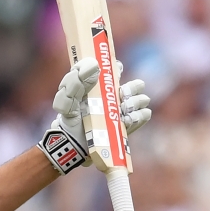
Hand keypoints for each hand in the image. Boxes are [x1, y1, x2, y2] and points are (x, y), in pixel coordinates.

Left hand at [39, 58, 152, 173]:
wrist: (74, 146)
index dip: (117, 69)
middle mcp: (115, 97)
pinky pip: (144, 115)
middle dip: (132, 87)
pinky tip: (126, 119)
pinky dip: (138, 116)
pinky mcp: (130, 125)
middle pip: (136, 85)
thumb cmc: (68, 120)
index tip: (116, 71)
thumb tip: (95, 64)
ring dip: (135, 102)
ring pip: (142, 99)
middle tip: (122, 94)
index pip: (115, 70)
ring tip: (122, 109)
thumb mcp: (65, 99)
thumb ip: (75, 81)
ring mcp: (124, 111)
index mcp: (100, 87)